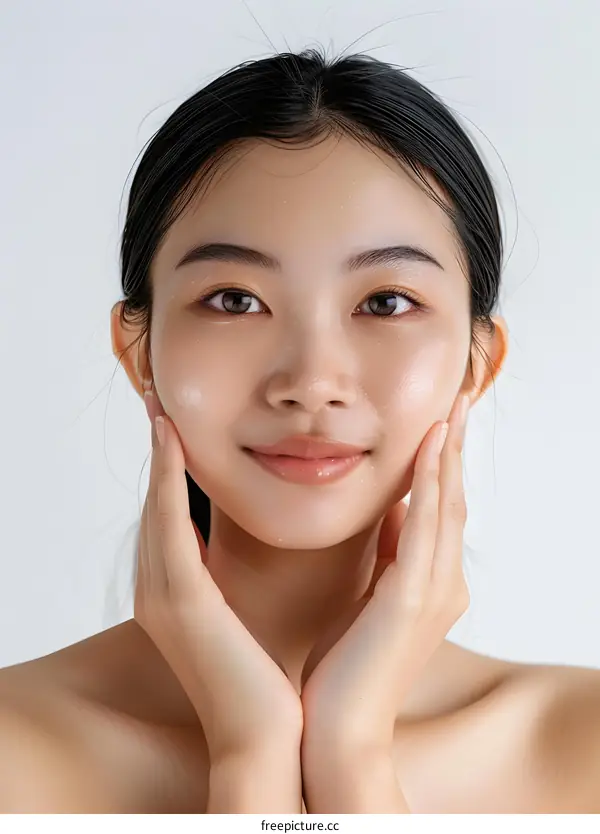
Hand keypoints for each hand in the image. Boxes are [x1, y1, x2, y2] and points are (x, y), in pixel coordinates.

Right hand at [135, 388, 302, 762]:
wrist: (264, 737)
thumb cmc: (264, 678)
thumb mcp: (244, 616)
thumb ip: (236, 579)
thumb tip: (264, 541)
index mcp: (173, 597)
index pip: (167, 523)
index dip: (168, 477)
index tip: (175, 434)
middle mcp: (156, 592)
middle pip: (154, 509)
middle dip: (156, 460)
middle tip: (161, 410)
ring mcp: (161, 596)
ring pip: (155, 508)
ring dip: (157, 458)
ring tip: (161, 413)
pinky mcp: (180, 600)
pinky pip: (168, 526)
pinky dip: (167, 481)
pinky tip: (172, 443)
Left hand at [300, 392, 470, 753]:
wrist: (336, 731)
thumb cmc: (343, 668)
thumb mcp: (367, 598)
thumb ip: (385, 556)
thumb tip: (387, 509)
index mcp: (429, 585)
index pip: (439, 512)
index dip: (443, 465)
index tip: (440, 423)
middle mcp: (443, 584)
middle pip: (452, 501)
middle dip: (455, 448)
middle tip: (459, 400)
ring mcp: (433, 592)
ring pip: (446, 507)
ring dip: (449, 454)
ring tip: (453, 409)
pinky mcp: (412, 599)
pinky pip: (424, 528)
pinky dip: (430, 485)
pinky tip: (431, 448)